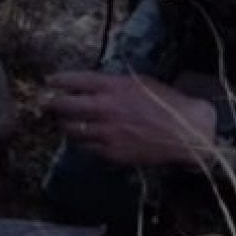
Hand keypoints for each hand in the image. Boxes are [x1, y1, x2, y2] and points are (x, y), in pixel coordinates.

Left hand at [42, 71, 216, 166]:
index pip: (74, 81)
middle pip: (64, 106)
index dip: (57, 81)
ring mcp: (107, 134)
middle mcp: (106, 109)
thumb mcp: (138, 82)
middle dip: (52, 104)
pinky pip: (86, 147)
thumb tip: (88, 85)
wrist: (186, 132)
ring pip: (71, 130)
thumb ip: (111, 84)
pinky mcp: (111, 153)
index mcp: (113, 88)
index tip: (49, 81)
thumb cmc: (165, 104)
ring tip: (66, 122)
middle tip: (48, 104)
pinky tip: (87, 138)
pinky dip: (83, 141)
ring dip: (65, 125)